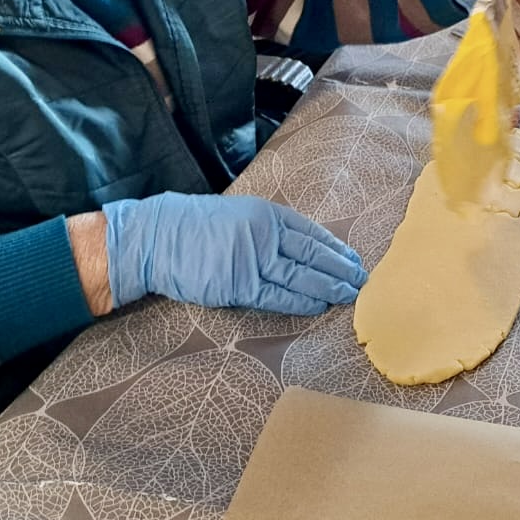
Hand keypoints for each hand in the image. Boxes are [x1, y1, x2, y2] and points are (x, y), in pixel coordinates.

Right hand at [103, 192, 366, 314]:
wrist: (159, 237)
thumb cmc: (198, 227)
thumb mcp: (239, 215)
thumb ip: (270, 229)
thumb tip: (301, 250)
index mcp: (267, 214)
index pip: (312, 233)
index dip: (336, 249)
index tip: (354, 260)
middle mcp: (264, 233)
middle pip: (313, 254)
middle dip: (340, 269)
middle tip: (361, 281)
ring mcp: (251, 259)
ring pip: (300, 276)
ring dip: (328, 287)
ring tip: (348, 295)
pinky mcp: (237, 284)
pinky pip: (276, 296)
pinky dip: (300, 302)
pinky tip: (318, 305)